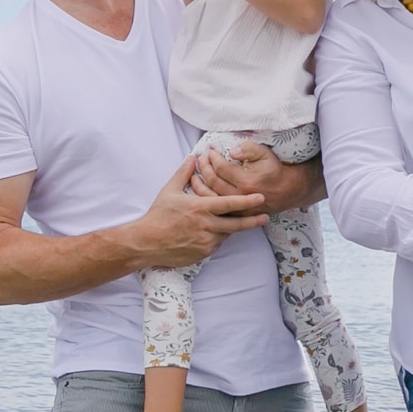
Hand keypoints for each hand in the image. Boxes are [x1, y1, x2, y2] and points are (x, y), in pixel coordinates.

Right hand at [125, 158, 264, 268]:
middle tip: (265, 216)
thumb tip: (193, 157)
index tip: (261, 198)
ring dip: (232, 228)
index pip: (230, 203)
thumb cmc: (158, 215)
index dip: (248, 201)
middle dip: (253, 220)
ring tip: (238, 222)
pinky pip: (217, 244)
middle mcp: (206, 225)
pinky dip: (219, 237)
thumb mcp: (169, 190)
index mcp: (200, 207)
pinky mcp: (203, 253)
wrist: (147, 242)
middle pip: (237, 223)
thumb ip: (184, 173)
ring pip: (227, 234)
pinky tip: (216, 232)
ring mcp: (206, 241)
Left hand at [191, 142, 319, 211]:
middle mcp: (239, 195)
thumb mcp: (264, 154)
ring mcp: (236, 207)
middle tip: (201, 158)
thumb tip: (231, 152)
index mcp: (246, 181)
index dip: (212, 157)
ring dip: (199, 184)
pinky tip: (199, 188)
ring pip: (211, 196)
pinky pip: (215, 206)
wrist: (286, 191)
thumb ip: (248, 149)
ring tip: (194, 174)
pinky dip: (204, 197)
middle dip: (204, 167)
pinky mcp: (235, 213)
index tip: (210, 150)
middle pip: (213, 181)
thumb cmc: (273, 170)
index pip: (221, 167)